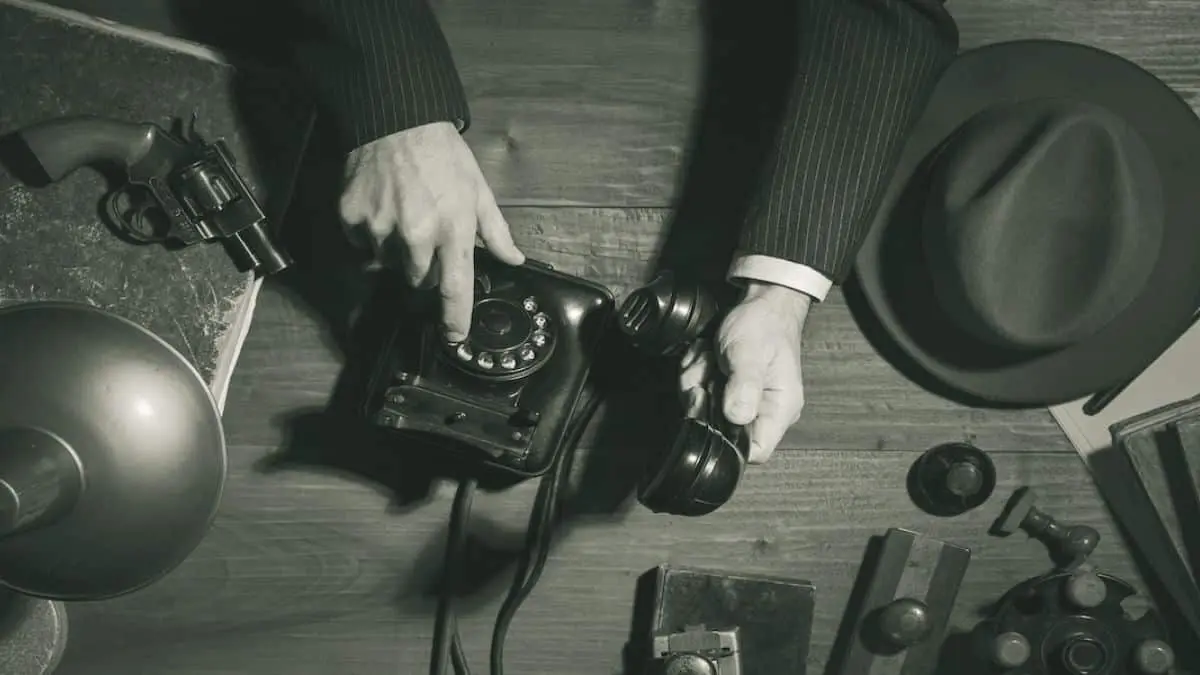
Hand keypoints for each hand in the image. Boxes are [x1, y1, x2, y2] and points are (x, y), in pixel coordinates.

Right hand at [339, 121, 524, 341]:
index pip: (454, 288)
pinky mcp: (352, 218)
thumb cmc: (443, 155)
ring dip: (397, 251)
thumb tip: (514, 259)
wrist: (396, 119)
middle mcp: (415, 235)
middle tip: (427, 235)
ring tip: (404, 214)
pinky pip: (362, 243)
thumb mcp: (479, 190)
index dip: (454, 318)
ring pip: (388, 263)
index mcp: (452, 229)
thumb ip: (496, 231)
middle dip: (425, 267)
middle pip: (418, 279)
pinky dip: (371, 233)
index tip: (453, 337)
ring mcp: (380, 228)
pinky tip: (382, 207)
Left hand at [679, 282, 810, 463]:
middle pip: (721, 430)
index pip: (755, 452)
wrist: (761, 302)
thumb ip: (743, 387)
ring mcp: (745, 401)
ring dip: (697, 381)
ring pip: (705, 410)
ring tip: (709, 357)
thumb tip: (735, 417)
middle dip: (704, 399)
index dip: (727, 441)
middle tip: (709, 371)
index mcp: (779, 409)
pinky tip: (706, 356)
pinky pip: (701, 394)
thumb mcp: (749, 354)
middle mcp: (764, 411)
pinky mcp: (729, 391)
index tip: (711, 408)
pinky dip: (696, 374)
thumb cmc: (764, 325)